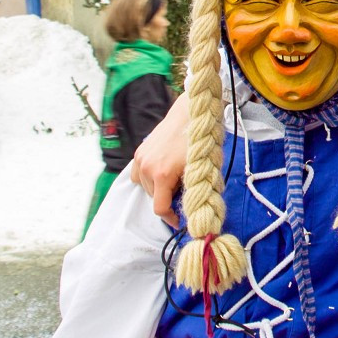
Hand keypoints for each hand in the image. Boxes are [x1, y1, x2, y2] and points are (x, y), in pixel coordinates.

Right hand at [130, 91, 189, 227]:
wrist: (189, 116)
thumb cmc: (199, 142)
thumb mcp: (200, 170)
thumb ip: (193, 191)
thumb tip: (193, 209)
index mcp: (162, 175)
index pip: (160, 208)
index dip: (171, 218)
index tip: (179, 220)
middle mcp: (147, 168)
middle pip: (153, 198)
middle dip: (167, 199)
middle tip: (182, 190)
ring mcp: (140, 160)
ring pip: (145, 187)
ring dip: (158, 188)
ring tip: (174, 178)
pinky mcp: (138, 153)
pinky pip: (138, 175)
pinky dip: (147, 178)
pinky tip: (161, 172)